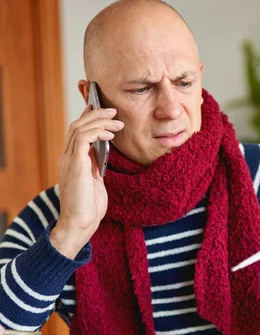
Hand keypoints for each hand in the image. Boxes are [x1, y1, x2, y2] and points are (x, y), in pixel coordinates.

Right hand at [50, 105, 123, 257]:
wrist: (80, 224)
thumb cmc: (89, 208)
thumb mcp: (95, 182)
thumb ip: (95, 166)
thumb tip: (103, 151)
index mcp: (71, 162)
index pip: (77, 133)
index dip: (88, 118)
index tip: (102, 110)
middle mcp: (67, 158)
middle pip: (77, 125)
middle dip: (96, 115)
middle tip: (114, 111)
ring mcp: (69, 161)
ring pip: (80, 128)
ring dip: (100, 121)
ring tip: (117, 122)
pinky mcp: (75, 165)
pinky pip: (83, 139)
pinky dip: (96, 132)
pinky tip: (109, 134)